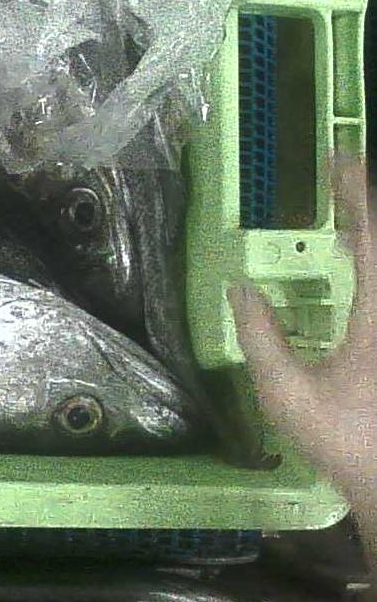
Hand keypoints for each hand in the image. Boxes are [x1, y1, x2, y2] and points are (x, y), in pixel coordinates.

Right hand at [230, 155, 375, 508]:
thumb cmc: (342, 440)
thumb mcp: (286, 393)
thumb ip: (262, 336)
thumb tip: (239, 288)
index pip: (372, 239)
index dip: (357, 195)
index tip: (338, 161)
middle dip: (368, 208)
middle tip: (343, 178)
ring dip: (371, 239)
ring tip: (350, 218)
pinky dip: (372, 265)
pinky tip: (356, 266)